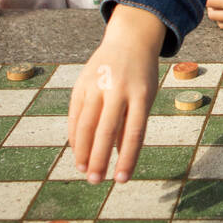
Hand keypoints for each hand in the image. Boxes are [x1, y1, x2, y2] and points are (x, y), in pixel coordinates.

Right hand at [67, 5, 163, 183]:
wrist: (129, 40)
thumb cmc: (141, 77)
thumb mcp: (146, 97)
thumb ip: (131, 124)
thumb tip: (117, 155)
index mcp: (141, 93)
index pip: (134, 132)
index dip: (127, 158)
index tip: (121, 180)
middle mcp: (117, 88)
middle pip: (106, 130)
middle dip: (99, 159)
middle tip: (95, 182)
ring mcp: (97, 84)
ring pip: (86, 123)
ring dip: (83, 151)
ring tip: (84, 171)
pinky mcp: (81, 83)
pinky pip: (75, 114)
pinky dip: (75, 135)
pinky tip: (78, 152)